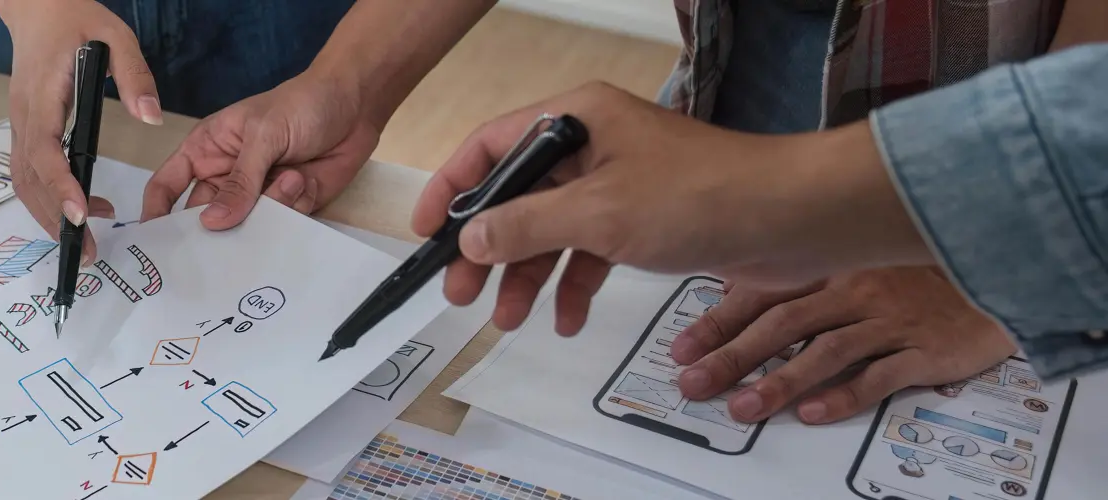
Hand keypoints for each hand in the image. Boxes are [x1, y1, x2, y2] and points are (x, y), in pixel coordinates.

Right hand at [0, 0, 162, 262]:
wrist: (37, 5)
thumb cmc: (75, 18)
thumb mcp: (114, 36)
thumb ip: (133, 75)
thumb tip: (151, 116)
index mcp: (43, 95)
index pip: (44, 150)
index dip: (60, 185)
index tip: (80, 214)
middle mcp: (24, 116)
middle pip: (29, 180)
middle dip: (55, 220)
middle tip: (89, 251)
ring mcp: (20, 124)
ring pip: (24, 182)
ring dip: (49, 216)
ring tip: (86, 241)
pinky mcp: (26, 128)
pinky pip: (29, 172)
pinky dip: (48, 199)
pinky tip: (81, 208)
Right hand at [141, 73, 378, 227]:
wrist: (356, 104)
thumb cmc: (301, 104)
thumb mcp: (264, 135)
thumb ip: (240, 180)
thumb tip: (211, 222)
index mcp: (206, 151)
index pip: (166, 186)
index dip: (156, 215)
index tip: (154, 246)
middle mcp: (225, 178)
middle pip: (203, 219)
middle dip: (212, 234)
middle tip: (220, 249)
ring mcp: (257, 196)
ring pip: (244, 228)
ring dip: (266, 212)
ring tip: (291, 179)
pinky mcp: (287, 208)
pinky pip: (279, 228)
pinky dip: (293, 210)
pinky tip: (306, 181)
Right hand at [412, 82, 930, 333]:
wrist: (793, 218)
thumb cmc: (705, 195)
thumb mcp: (598, 214)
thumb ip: (525, 226)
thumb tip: (471, 238)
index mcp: (576, 119)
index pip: (490, 146)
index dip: (452, 188)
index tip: (427, 232)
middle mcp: (593, 143)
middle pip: (517, 195)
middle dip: (488, 248)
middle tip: (461, 291)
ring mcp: (618, 181)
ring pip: (551, 229)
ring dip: (527, 275)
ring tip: (508, 318)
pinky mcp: (643, 217)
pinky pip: (588, 249)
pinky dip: (573, 283)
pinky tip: (564, 318)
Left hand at [670, 267, 1015, 423]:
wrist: (1001, 268)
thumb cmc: (920, 273)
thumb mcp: (857, 261)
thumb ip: (801, 277)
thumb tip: (734, 292)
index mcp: (832, 266)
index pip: (761, 292)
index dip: (718, 322)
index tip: (682, 349)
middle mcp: (855, 290)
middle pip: (782, 324)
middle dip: (732, 355)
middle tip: (695, 382)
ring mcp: (890, 320)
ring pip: (825, 350)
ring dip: (780, 380)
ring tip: (744, 407)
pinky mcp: (925, 349)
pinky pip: (880, 373)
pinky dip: (845, 394)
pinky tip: (814, 413)